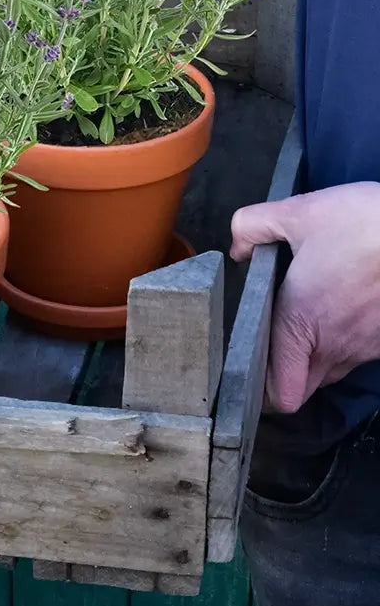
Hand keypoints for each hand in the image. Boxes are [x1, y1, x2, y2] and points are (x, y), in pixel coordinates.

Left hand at [231, 182, 379, 412]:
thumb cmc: (362, 224)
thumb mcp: (296, 213)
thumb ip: (251, 227)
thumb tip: (239, 248)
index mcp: (301, 323)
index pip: (281, 392)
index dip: (261, 390)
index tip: (249, 368)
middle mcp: (336, 345)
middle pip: (305, 384)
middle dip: (286, 371)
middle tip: (273, 336)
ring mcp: (369, 346)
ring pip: (335, 366)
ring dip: (319, 350)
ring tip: (312, 309)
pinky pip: (361, 350)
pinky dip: (349, 335)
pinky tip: (344, 301)